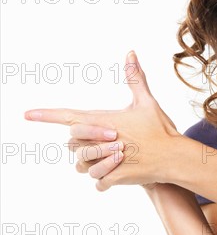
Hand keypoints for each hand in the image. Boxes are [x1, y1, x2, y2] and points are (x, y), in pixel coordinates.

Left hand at [25, 50, 180, 190]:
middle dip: (86, 143)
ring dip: (94, 162)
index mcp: (105, 121)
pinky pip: (97, 182)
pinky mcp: (112, 177)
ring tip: (114, 156)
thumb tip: (130, 53)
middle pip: (73, 143)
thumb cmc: (159, 128)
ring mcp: (105, 161)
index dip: (46, 115)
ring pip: (82, 165)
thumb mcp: (146, 101)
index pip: (69, 116)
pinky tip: (119, 170)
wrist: (172, 157)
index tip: (27, 114)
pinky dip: (105, 178)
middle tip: (111, 140)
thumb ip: (135, 77)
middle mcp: (100, 141)